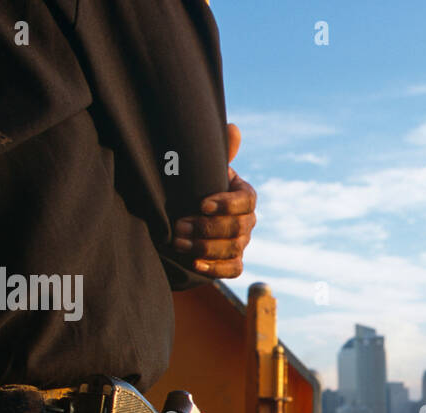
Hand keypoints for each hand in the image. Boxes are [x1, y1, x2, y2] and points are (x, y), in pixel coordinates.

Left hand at [171, 123, 256, 278]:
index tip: (202, 204)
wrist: (188, 215)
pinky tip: (194, 263)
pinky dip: (215, 269)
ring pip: (234, 249)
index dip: (227, 204)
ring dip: (206, 247)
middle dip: (208, 228)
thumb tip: (233, 129)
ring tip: (178, 241)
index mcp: (244, 196)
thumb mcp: (204, 169)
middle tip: (179, 225)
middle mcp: (248, 221)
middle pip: (238, 228)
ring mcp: (242, 243)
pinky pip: (233, 270)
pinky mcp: (233, 263)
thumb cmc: (196, 187)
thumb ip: (217, 152)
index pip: (247, 201)